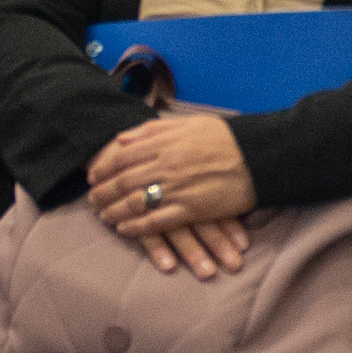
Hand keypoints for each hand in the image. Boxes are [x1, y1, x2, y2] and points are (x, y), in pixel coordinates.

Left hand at [82, 107, 258, 273]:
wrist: (259, 157)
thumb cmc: (225, 138)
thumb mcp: (189, 123)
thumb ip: (153, 130)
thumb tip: (121, 139)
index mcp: (165, 142)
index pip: (121, 156)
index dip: (102, 168)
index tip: (92, 176)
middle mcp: (167, 165)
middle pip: (123, 181)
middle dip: (102, 193)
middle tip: (92, 200)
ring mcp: (178, 188)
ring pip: (135, 203)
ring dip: (114, 211)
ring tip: (104, 216)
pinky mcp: (192, 209)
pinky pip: (156, 222)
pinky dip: (136, 227)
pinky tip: (125, 229)